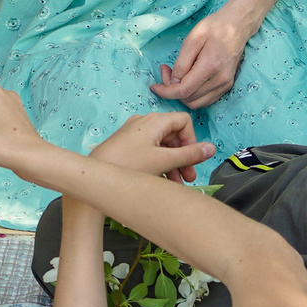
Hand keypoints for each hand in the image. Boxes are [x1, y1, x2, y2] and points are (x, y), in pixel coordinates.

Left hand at [89, 110, 215, 182]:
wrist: (95, 176)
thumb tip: (211, 148)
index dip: (192, 139)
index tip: (192, 158)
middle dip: (183, 157)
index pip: (183, 121)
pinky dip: (159, 165)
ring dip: (173, 165)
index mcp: (154, 121)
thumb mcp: (164, 161)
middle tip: (189, 177)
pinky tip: (162, 182)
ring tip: (177, 185)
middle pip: (173, 136)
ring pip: (162, 147)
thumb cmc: (127, 165)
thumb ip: (190, 155)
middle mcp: (144, 123)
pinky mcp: (127, 146)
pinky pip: (150, 152)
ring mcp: (134, 134)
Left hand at [150, 8, 256, 109]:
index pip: (184, 90)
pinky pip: (206, 100)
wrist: (237, 25)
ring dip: (182, 94)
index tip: (154, 86)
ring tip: (175, 75)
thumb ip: (182, 63)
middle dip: (172, 89)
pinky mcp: (227, 85)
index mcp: (210, 67)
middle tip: (166, 70)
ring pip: (197, 103)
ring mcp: (225, 84)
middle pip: (189, 99)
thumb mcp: (193, 39)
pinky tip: (188, 79)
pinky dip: (193, 94)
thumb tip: (173, 82)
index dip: (166, 92)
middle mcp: (220, 80)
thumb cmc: (214, 28)